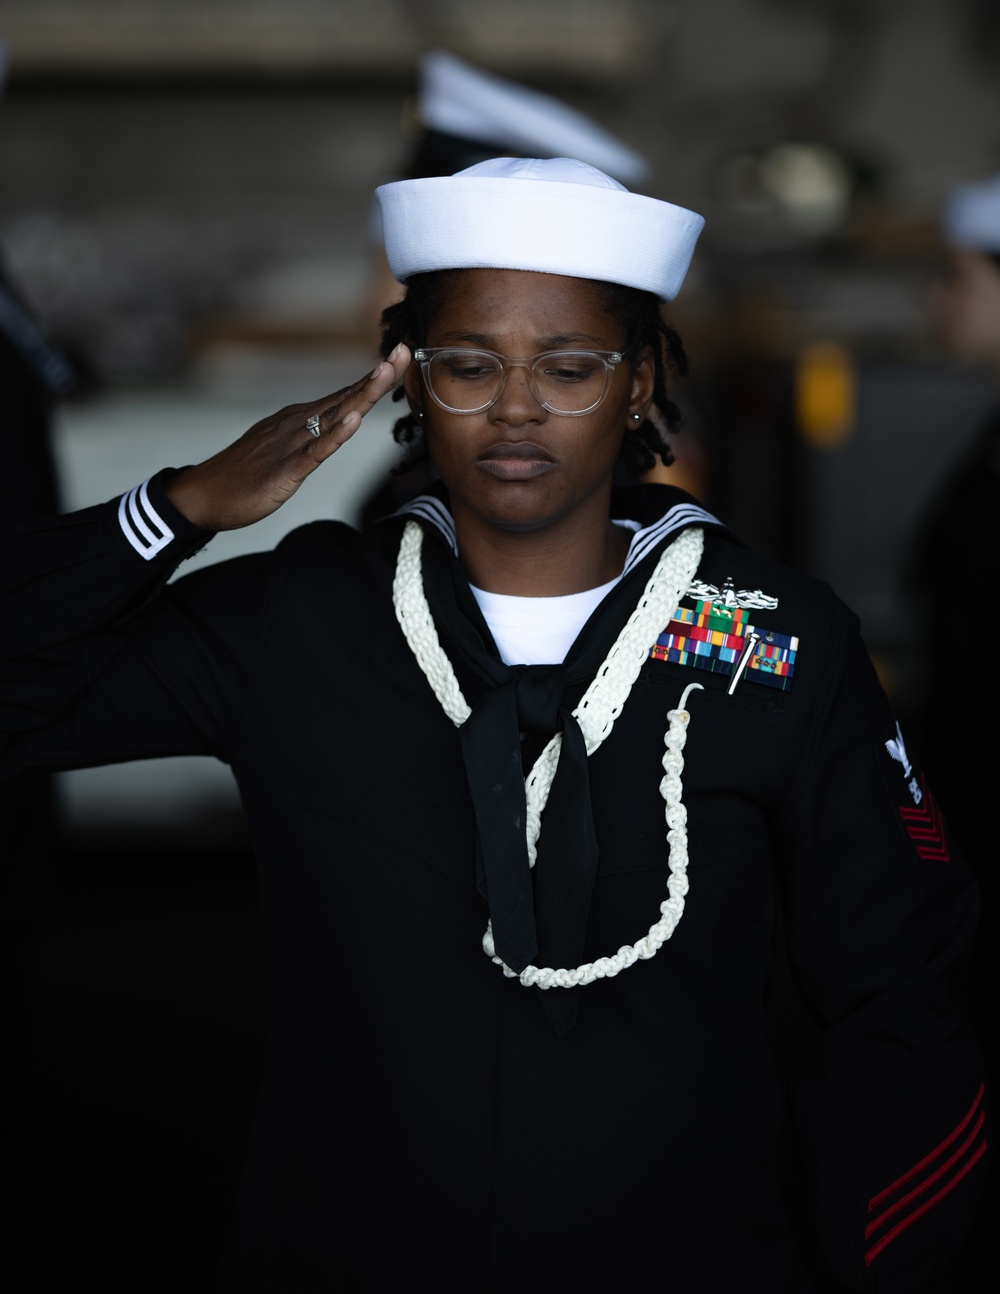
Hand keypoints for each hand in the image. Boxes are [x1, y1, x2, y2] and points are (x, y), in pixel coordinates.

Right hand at [165, 343, 410, 530]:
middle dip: (376, 377)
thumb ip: (308, 438)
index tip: (400, 358)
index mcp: (298, 420)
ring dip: (362, 395)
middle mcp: (297, 424)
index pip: (343, 396)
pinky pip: (315, 451)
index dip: (372, 379)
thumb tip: (333, 426)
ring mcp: (290, 444)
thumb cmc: (242, 475)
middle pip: (345, 397)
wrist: (202, 494)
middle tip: (404, 351)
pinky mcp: (284, 470)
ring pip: (334, 417)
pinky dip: (336, 435)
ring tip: (387, 372)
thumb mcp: (283, 451)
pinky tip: (354, 420)